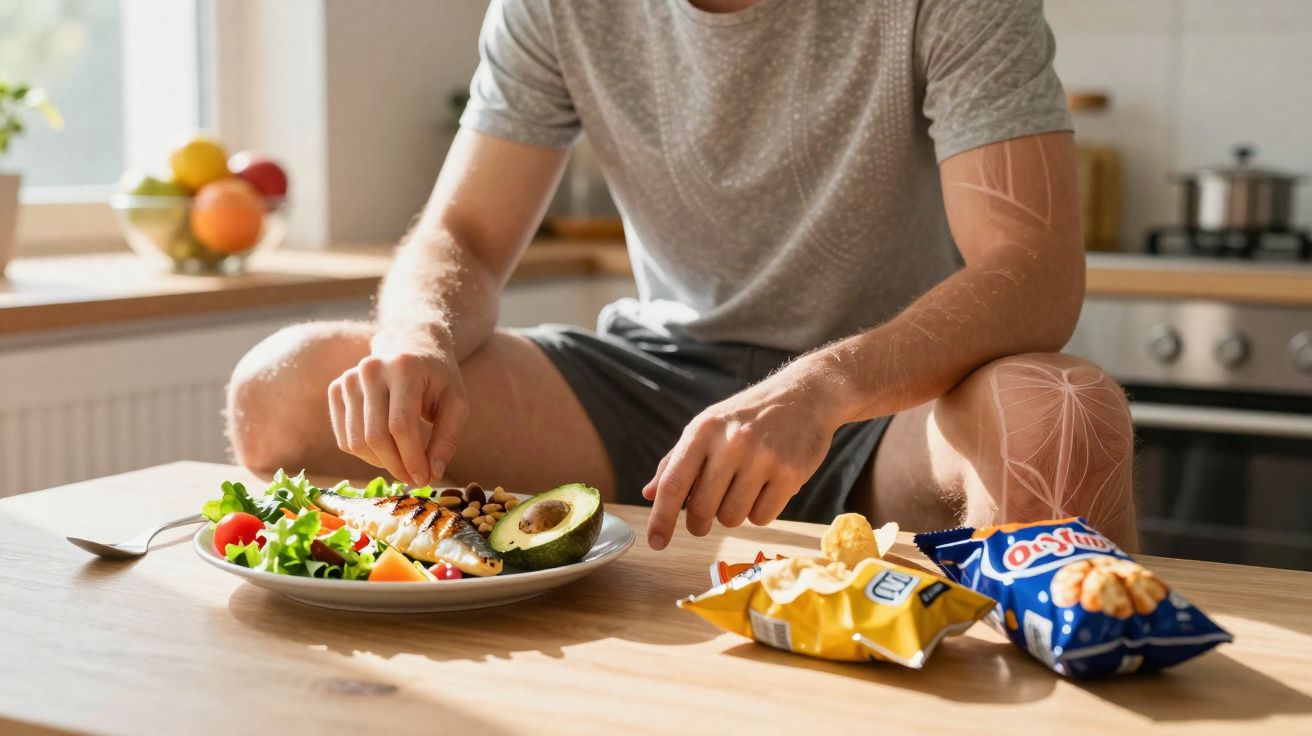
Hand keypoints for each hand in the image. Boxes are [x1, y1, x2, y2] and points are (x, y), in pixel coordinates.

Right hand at [327, 336, 468, 486]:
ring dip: (380, 463)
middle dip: (396, 465)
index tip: (424, 479)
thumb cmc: (437, 378)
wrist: (410, 346)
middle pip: (375, 436)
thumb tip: (433, 474)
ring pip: (356, 441)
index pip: (401, 425)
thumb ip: (447, 438)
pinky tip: (385, 450)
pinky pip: (344, 438)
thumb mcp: (456, 403)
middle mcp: (371, 369)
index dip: (411, 458)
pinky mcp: (336, 389)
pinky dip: (365, 454)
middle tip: (414, 479)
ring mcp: (349, 378)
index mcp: (404, 367)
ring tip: (402, 463)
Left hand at [642, 362, 845, 549]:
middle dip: (700, 521)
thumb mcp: (707, 426)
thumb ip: (677, 460)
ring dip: (733, 514)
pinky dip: (760, 512)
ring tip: (743, 488)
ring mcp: (763, 458)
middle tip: (707, 514)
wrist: (804, 394)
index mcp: (703, 430)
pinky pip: (762, 518)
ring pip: (732, 518)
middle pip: (702, 509)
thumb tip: (650, 493)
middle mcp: (732, 443)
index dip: (661, 518)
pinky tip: (766, 487)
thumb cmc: (747, 416)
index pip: (674, 483)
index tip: (656, 542)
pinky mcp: (791, 473)